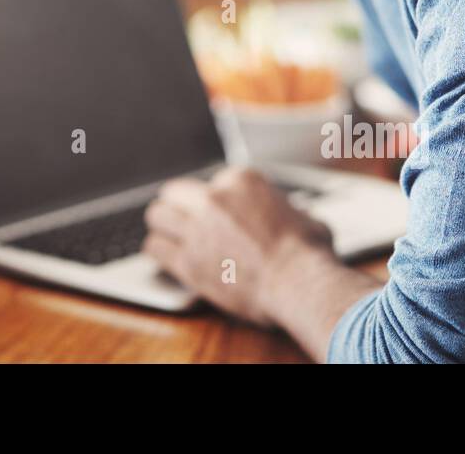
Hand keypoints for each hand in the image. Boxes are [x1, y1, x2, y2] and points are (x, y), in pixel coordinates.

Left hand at [142, 166, 334, 326]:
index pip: (211, 182)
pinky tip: (165, 256)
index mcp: (241, 180)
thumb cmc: (309, 253)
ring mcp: (197, 228)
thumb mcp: (302, 215)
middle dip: (178, 206)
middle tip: (182, 220)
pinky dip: (159, 251)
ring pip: (157, 215)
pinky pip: (155, 247)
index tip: (216, 215)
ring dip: (163, 225)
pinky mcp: (187, 260)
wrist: (300, 283)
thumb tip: (292, 216)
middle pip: (174, 192)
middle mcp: (214, 198)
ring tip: (168, 236)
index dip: (213, 200)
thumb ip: (285, 211)